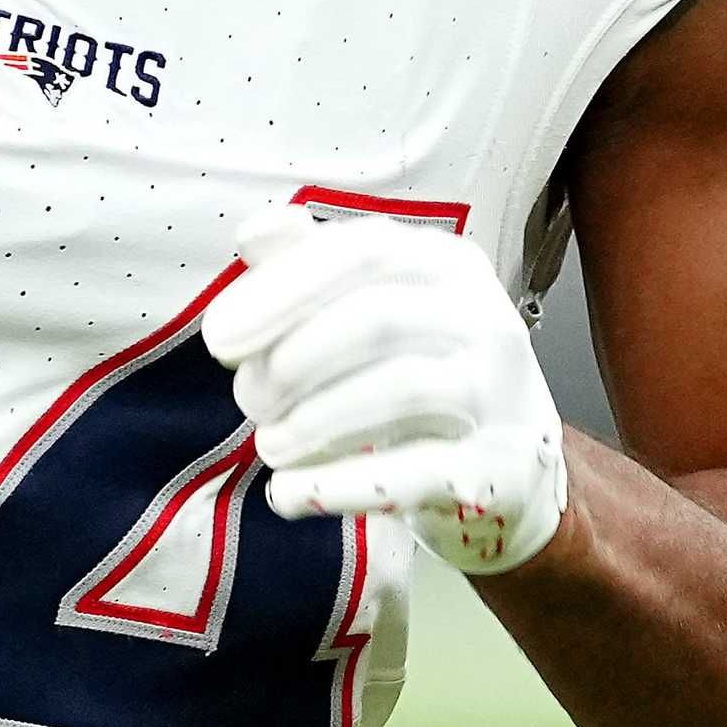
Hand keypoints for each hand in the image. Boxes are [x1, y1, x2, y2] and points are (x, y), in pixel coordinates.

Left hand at [205, 208, 570, 575]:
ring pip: (398, 390)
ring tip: (268, 445)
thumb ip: (311, 267)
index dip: (280, 290)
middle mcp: (484, 317)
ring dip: (312, 420)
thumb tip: (253, 231)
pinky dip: (336, 485)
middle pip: (376, 318)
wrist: (509, 468)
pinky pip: (412, 473)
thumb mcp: (374, 307)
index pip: (361, 253)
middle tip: (247, 398)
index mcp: (447, 265)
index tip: (217, 338)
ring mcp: (498, 394)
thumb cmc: (420, 372)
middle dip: (292, 361)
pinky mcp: (496, 469)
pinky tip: (286, 494)